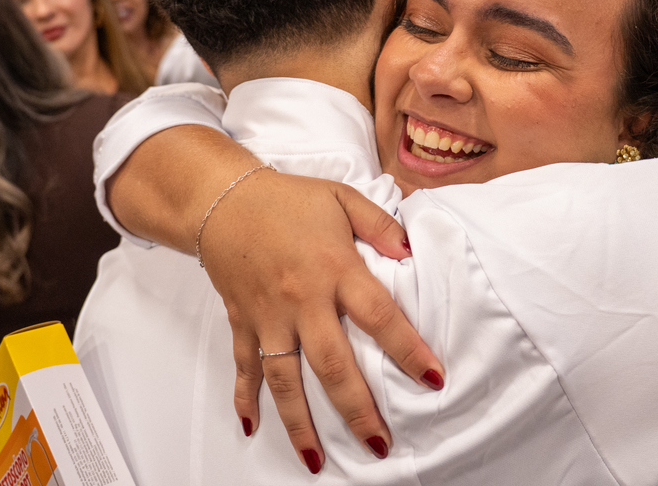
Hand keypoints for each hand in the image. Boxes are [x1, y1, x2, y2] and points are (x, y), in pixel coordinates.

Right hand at [200, 170, 443, 472]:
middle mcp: (301, 299)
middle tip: (380, 444)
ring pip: (285, 379)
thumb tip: (410, 251)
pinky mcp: (243, 321)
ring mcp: (268, 316)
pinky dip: (244, 398)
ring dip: (300, 422)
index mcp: (334, 268)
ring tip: (316, 461)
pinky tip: (250, 427)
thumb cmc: (288, 199)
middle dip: (357, 408)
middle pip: (332, 363)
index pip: (379, 316)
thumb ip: (380, 224)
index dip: (407, 349)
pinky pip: (244, 366)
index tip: (433, 379)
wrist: (223, 199)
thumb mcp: (342, 198)